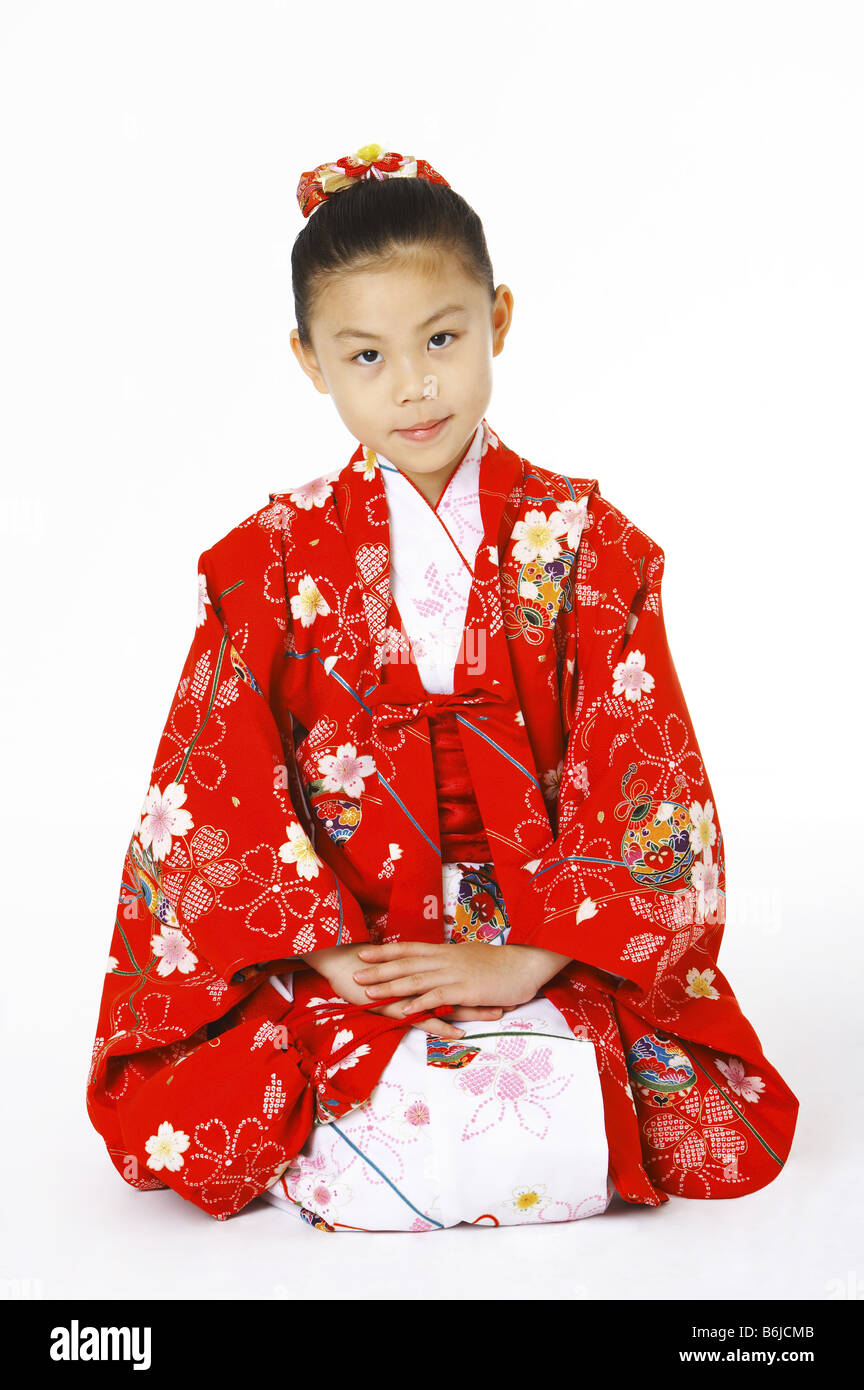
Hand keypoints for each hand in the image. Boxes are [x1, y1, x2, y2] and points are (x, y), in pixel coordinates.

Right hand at [299, 943, 506, 1040]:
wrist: (338, 963)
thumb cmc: (365, 966)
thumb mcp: (396, 968)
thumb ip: (415, 971)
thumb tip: (434, 972)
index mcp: (423, 968)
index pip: (457, 973)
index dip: (480, 977)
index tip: (503, 980)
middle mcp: (421, 978)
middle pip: (460, 985)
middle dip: (487, 991)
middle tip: (513, 995)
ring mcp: (411, 993)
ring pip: (449, 1001)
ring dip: (474, 1009)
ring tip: (498, 1015)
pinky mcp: (398, 1007)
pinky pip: (424, 1019)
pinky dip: (443, 1026)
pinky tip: (460, 1034)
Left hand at [353, 940, 572, 1016]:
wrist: (527, 962)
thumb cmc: (502, 963)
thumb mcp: (472, 958)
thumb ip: (454, 962)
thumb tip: (440, 965)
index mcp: (447, 951)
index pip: (409, 949)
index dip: (385, 951)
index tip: (364, 952)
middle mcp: (446, 960)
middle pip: (406, 963)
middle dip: (378, 969)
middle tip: (354, 972)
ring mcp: (454, 974)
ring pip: (416, 979)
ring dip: (390, 987)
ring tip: (368, 993)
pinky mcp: (465, 990)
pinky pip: (437, 997)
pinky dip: (418, 1004)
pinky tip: (403, 1010)